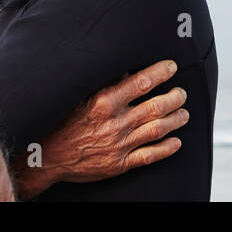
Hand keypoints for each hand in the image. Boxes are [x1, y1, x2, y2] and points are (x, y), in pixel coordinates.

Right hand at [11, 59, 188, 198]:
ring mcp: (120, 144)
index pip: (141, 82)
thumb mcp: (80, 97)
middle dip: (174, 97)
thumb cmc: (63, 123)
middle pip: (156, 106)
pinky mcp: (120, 164)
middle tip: (181, 92)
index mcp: (105, 102)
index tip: (171, 67)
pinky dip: (166, 149)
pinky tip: (176, 142)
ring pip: (157, 129)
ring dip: (175, 120)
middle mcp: (115, 122)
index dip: (160, 73)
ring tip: (184, 112)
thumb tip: (126, 70)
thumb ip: (105, 84)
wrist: (48, 156)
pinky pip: (149, 156)